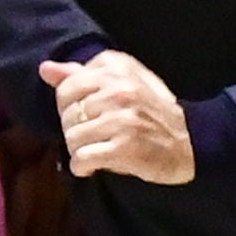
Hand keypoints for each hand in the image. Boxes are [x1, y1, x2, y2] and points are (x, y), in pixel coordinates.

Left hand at [48, 51, 195, 189]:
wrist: (190, 142)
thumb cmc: (151, 111)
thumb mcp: (122, 82)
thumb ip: (81, 75)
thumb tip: (45, 69)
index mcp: (116, 68)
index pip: (66, 89)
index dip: (73, 107)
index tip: (91, 115)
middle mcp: (119, 89)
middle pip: (67, 115)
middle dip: (76, 131)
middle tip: (97, 136)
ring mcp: (122, 119)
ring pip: (72, 138)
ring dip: (80, 151)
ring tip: (99, 150)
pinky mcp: (125, 147)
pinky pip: (82, 159)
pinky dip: (83, 167)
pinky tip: (96, 166)